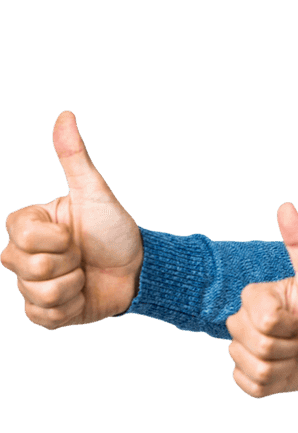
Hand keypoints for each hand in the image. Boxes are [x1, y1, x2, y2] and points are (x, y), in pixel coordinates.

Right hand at [1, 111, 142, 327]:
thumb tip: (65, 114)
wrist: (140, 269)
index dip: (56, 239)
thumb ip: (74, 158)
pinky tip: (82, 296)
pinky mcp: (45, 313)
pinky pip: (43, 317)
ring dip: (73, 286)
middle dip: (68, 262)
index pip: (22, 236)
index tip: (75, 234)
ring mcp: (32, 285)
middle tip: (83, 256)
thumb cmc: (116, 230)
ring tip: (85, 275)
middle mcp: (24, 256)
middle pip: (26, 266)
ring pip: (37, 293)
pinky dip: (69, 308)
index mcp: (29, 227)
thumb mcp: (95, 193)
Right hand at [226, 202, 297, 397]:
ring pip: (255, 367)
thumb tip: (286, 206)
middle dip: (289, 345)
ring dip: (286, 365)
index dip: (289, 324)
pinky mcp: (247, 378)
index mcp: (255, 297)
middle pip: (256, 344)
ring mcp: (242, 351)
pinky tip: (287, 371)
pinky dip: (276, 383)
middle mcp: (242, 322)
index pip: (263, 319)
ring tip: (297, 352)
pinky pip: (251, 387)